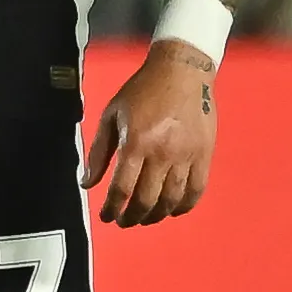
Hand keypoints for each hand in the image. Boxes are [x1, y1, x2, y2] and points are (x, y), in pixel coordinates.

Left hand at [81, 41, 217, 227]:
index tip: (106, 216)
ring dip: (156, 216)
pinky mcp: (204, 154)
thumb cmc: (143, 90)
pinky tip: (172, 209)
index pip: (121, 189)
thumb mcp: (111, 114)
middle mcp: (162, 152)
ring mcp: (186, 155)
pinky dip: (183, 206)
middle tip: (124, 221)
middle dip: (131, 217)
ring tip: (145, 217)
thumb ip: (98, 151)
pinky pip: (196, 190)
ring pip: (171, 200)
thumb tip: (87, 183)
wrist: (182, 70)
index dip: (111, 210)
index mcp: (136, 142)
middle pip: (146, 201)